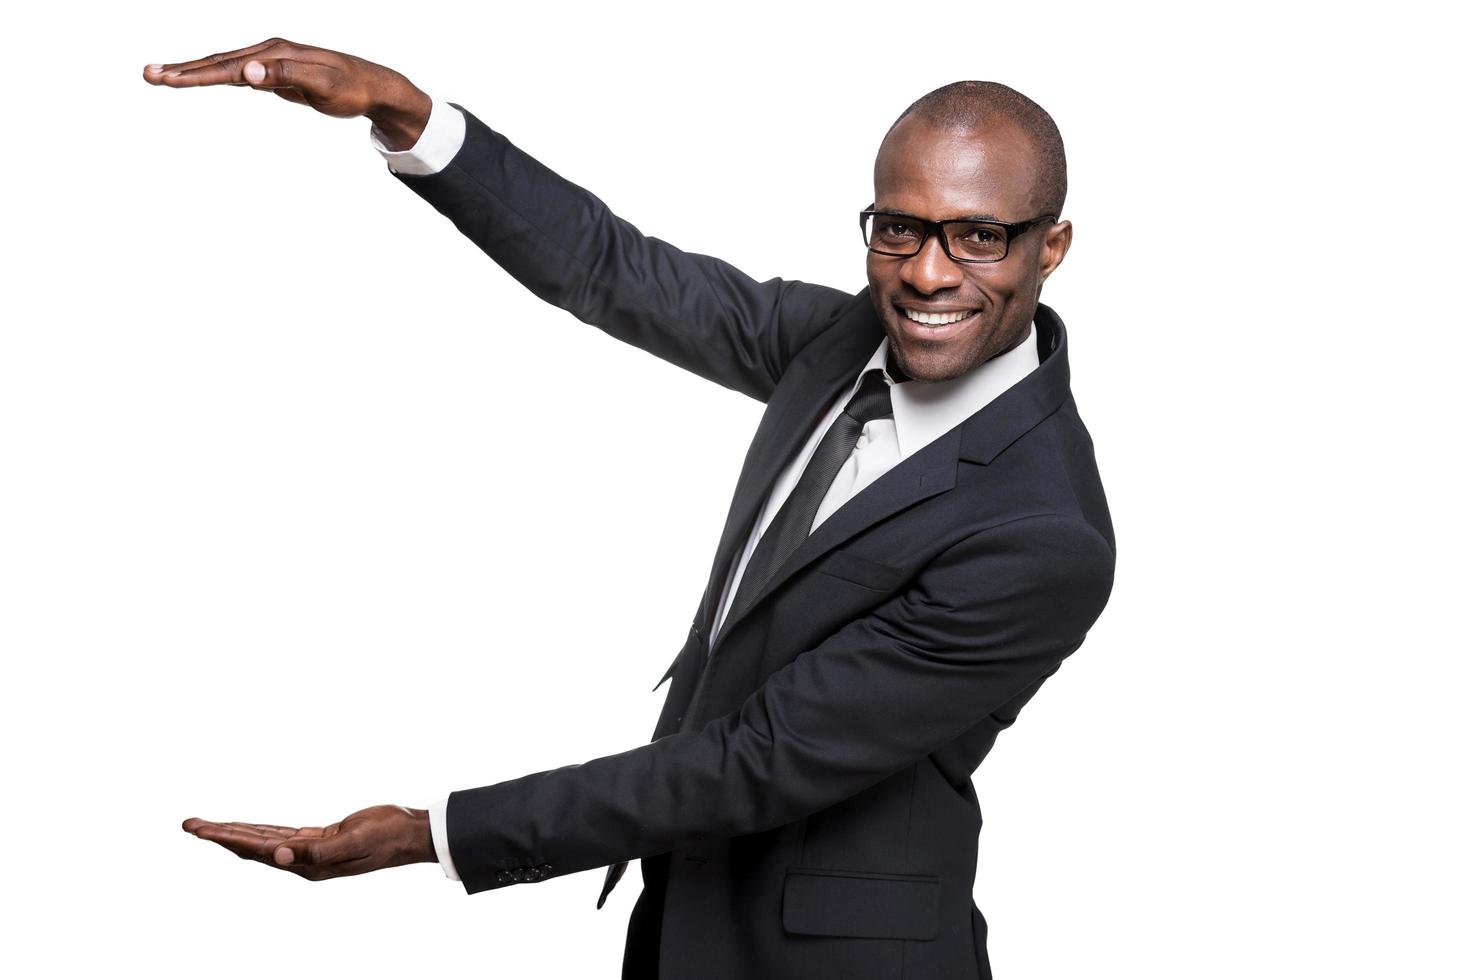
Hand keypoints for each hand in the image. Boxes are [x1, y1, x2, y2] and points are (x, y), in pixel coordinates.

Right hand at [142, 37, 431, 149]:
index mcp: (274, 53)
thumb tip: (246, 73)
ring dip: (193, 73)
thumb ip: (284, 77)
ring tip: (163, 77)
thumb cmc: (350, 86)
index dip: (195, 75)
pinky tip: (201, 79)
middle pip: (218, 62)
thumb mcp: (321, 84)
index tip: (167, 79)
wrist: (373, 86)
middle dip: (182, 71)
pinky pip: (238, 75)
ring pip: (224, 67)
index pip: (227, 67)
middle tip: (147, 75)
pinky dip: (215, 76)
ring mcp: (270, 61)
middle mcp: (268, 52)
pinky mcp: (275, 73)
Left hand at [182, 804, 435, 880]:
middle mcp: (304, 860)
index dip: (227, 838)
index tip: (200, 829)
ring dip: (235, 832)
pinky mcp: (320, 840)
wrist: (410, 834)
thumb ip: (316, 851)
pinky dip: (261, 831)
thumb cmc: (386, 836)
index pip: (257, 850)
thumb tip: (279, 856)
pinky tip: (249, 829)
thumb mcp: (353, 840)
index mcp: (308, 864)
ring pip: (264, 841)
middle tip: (190, 824)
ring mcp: (311, 851)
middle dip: (220, 835)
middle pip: (252, 847)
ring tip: (207, 826)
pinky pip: (282, 835)